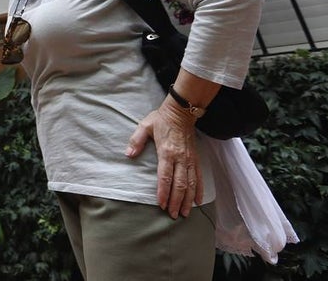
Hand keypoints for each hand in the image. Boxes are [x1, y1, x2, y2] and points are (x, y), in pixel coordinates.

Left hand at [125, 99, 203, 217]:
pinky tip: (198, 201)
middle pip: (179, 184)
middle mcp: (180, 158)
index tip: (162, 204)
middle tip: (173, 215)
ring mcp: (189, 160)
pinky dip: (199, 190)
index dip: (163, 192)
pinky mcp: (195, 159)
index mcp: (166, 152)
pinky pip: (198, 177)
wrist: (181, 112)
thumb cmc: (161, 119)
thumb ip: (136, 141)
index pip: (165, 176)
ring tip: (185, 213)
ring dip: (188, 200)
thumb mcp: (145, 126)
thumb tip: (128, 154)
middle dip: (176, 201)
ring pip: (190, 184)